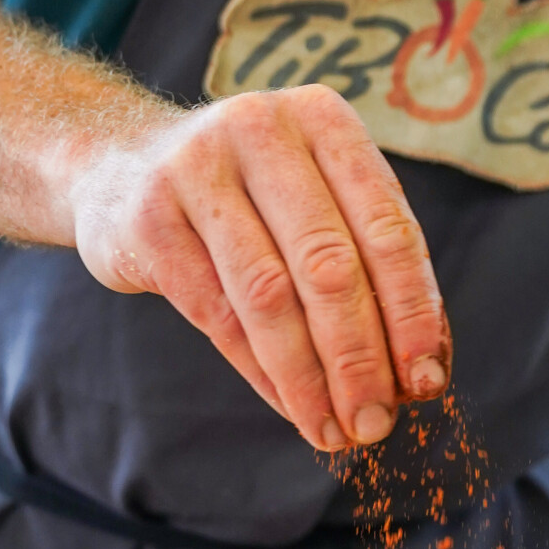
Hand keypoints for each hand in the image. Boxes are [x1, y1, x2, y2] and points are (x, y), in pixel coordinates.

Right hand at [68, 83, 449, 450]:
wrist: (121, 166)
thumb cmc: (247, 195)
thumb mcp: (313, 198)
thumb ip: (366, 261)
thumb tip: (422, 369)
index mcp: (323, 120)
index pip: (386, 226)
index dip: (412, 310)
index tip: (427, 379)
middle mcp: (262, 130)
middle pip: (328, 264)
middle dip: (359, 356)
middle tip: (376, 422)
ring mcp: (196, 169)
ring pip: (269, 294)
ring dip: (307, 376)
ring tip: (333, 428)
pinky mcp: (148, 217)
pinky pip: (215, 312)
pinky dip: (259, 370)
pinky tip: (288, 404)